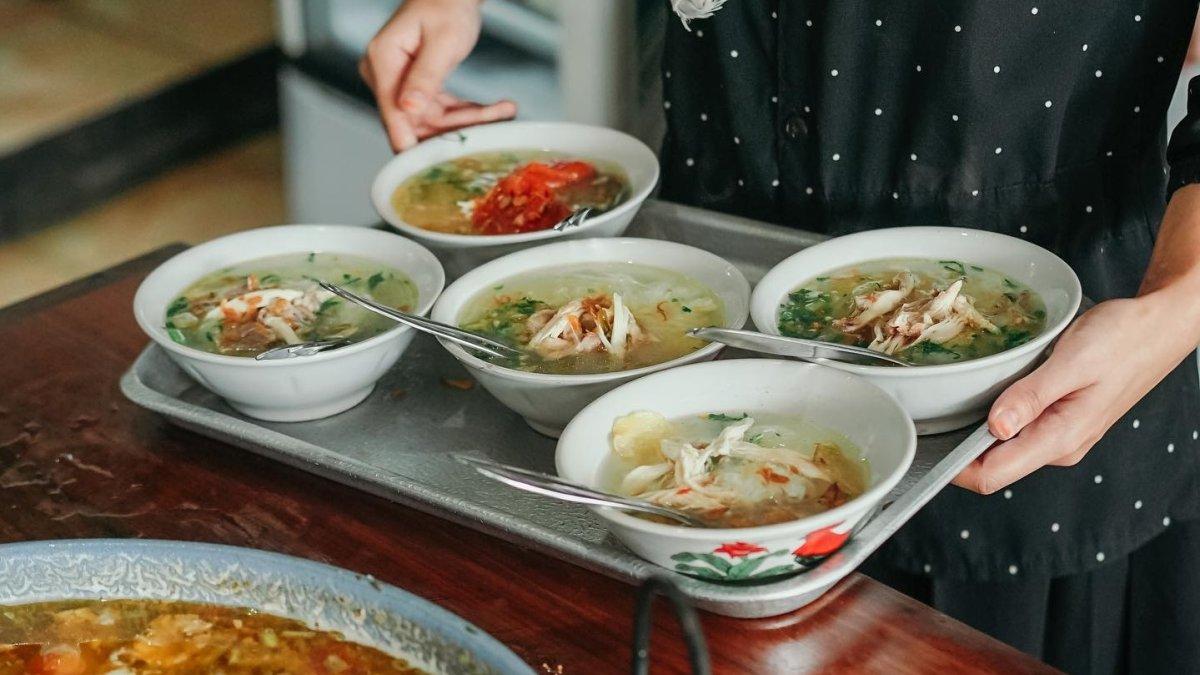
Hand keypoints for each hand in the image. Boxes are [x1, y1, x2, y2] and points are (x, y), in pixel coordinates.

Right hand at [360, 0, 516, 150]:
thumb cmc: (447, 4)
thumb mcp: (443, 42)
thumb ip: (426, 77)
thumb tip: (409, 109)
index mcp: (382, 61)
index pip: (393, 114)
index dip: (414, 143)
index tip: (439, 162)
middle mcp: (384, 76)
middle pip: (416, 122)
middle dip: (458, 125)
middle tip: (496, 119)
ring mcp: (398, 84)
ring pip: (433, 121)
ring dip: (469, 119)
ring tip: (504, 110)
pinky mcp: (413, 88)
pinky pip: (439, 111)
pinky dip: (465, 111)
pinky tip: (493, 109)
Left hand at [953, 295, 1197, 493]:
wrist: (1159, 325)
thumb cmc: (1123, 339)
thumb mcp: (1073, 362)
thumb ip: (1032, 397)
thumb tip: (996, 427)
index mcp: (1060, 438)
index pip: (992, 475)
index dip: (953, 468)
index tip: (925, 447)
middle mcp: (1058, 445)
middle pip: (993, 464)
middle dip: (959, 447)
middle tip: (930, 415)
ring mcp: (1060, 435)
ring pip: (1004, 447)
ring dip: (977, 430)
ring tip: (955, 401)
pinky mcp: (1061, 420)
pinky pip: (1018, 429)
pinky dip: (997, 417)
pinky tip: (987, 393)